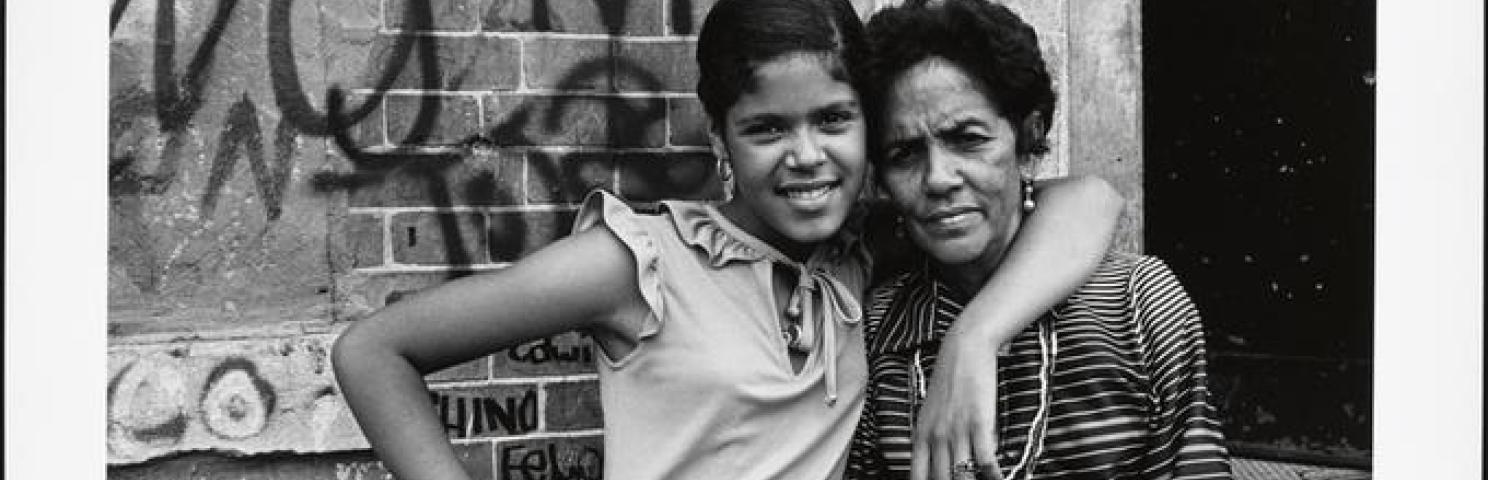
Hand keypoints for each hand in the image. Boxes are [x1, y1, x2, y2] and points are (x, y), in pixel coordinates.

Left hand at [909, 329, 1005, 479]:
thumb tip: (943, 461)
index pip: (917, 475)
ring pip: (961, 475)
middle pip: (941, 479)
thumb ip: (933, 438)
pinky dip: (993, 474)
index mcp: (921, 434)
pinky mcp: (979, 423)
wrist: (964, 350)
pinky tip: (998, 478)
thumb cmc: (948, 379)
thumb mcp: (930, 411)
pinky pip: (985, 460)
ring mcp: (957, 431)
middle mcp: (936, 436)